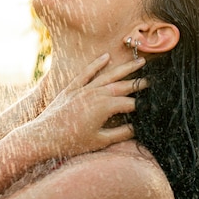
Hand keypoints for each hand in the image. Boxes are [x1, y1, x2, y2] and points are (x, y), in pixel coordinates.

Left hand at [25, 54, 146, 159]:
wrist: (44, 136)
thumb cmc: (73, 142)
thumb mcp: (100, 141)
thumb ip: (121, 133)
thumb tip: (137, 127)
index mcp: (106, 107)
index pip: (131, 103)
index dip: (143, 106)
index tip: (154, 106)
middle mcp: (96, 93)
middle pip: (123, 86)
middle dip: (139, 83)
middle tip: (154, 80)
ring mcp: (84, 88)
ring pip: (108, 75)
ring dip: (125, 68)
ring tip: (139, 62)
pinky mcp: (72, 87)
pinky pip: (87, 72)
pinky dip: (97, 63)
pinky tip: (106, 56)